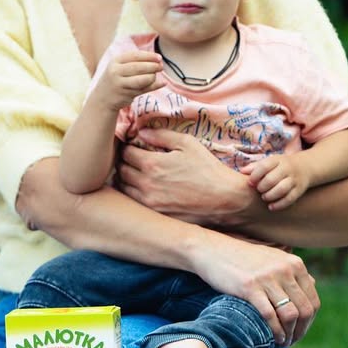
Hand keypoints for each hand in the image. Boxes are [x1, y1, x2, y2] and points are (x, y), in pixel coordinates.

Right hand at [93, 51, 163, 110]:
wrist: (102, 99)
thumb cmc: (116, 79)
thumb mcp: (120, 67)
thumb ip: (136, 62)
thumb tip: (159, 60)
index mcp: (115, 61)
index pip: (135, 56)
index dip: (149, 56)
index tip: (159, 58)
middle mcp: (115, 71)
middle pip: (139, 67)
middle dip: (153, 66)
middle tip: (161, 67)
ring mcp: (120, 84)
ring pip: (142, 79)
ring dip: (152, 77)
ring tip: (155, 76)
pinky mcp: (125, 95)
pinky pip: (144, 89)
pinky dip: (155, 86)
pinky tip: (162, 83)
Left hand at [116, 127, 252, 226]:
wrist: (226, 201)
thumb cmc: (209, 170)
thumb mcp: (188, 144)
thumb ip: (162, 135)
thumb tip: (141, 132)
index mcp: (152, 165)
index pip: (125, 153)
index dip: (126, 147)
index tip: (131, 146)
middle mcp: (146, 185)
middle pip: (121, 171)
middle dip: (123, 162)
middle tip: (131, 159)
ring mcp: (149, 203)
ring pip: (123, 188)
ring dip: (125, 179)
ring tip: (135, 173)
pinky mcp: (155, 216)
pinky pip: (134, 203)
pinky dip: (133, 194)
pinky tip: (143, 189)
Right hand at [193, 232, 318, 345]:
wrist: (210, 250)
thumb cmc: (241, 258)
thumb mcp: (272, 258)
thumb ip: (292, 271)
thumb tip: (312, 286)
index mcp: (294, 264)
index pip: (313, 301)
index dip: (309, 322)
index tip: (299, 331)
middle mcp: (285, 270)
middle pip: (305, 310)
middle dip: (301, 331)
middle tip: (291, 341)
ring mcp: (267, 278)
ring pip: (290, 314)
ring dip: (289, 334)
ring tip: (282, 342)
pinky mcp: (249, 287)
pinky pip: (270, 315)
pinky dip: (275, 331)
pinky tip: (272, 338)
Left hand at [243, 154, 309, 211]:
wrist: (306, 167)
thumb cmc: (280, 166)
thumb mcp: (269, 162)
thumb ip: (255, 167)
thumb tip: (242, 171)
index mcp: (277, 160)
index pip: (264, 166)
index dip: (255, 175)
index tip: (250, 183)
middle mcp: (287, 169)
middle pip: (272, 179)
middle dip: (262, 187)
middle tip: (258, 190)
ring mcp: (294, 179)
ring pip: (282, 189)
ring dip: (270, 195)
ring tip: (264, 197)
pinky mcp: (299, 190)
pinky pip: (290, 198)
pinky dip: (280, 204)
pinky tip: (271, 207)